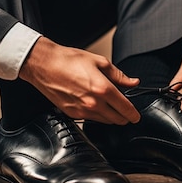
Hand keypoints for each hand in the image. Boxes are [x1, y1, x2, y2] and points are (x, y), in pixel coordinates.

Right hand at [19, 37, 140, 124]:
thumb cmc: (69, 60)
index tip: (136, 115)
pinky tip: (95, 104)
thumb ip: (119, 75)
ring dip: (111, 116)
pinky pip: (91, 119)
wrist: (45, 65)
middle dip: (124, 116)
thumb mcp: (99, 62)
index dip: (134, 114)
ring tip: (109, 105)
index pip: (126, 108)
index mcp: (103, 89)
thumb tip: (133, 82)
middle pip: (117, 120)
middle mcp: (93, 103)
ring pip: (105, 122)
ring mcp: (82, 111)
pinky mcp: (72, 114)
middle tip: (125, 109)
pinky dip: (97, 115)